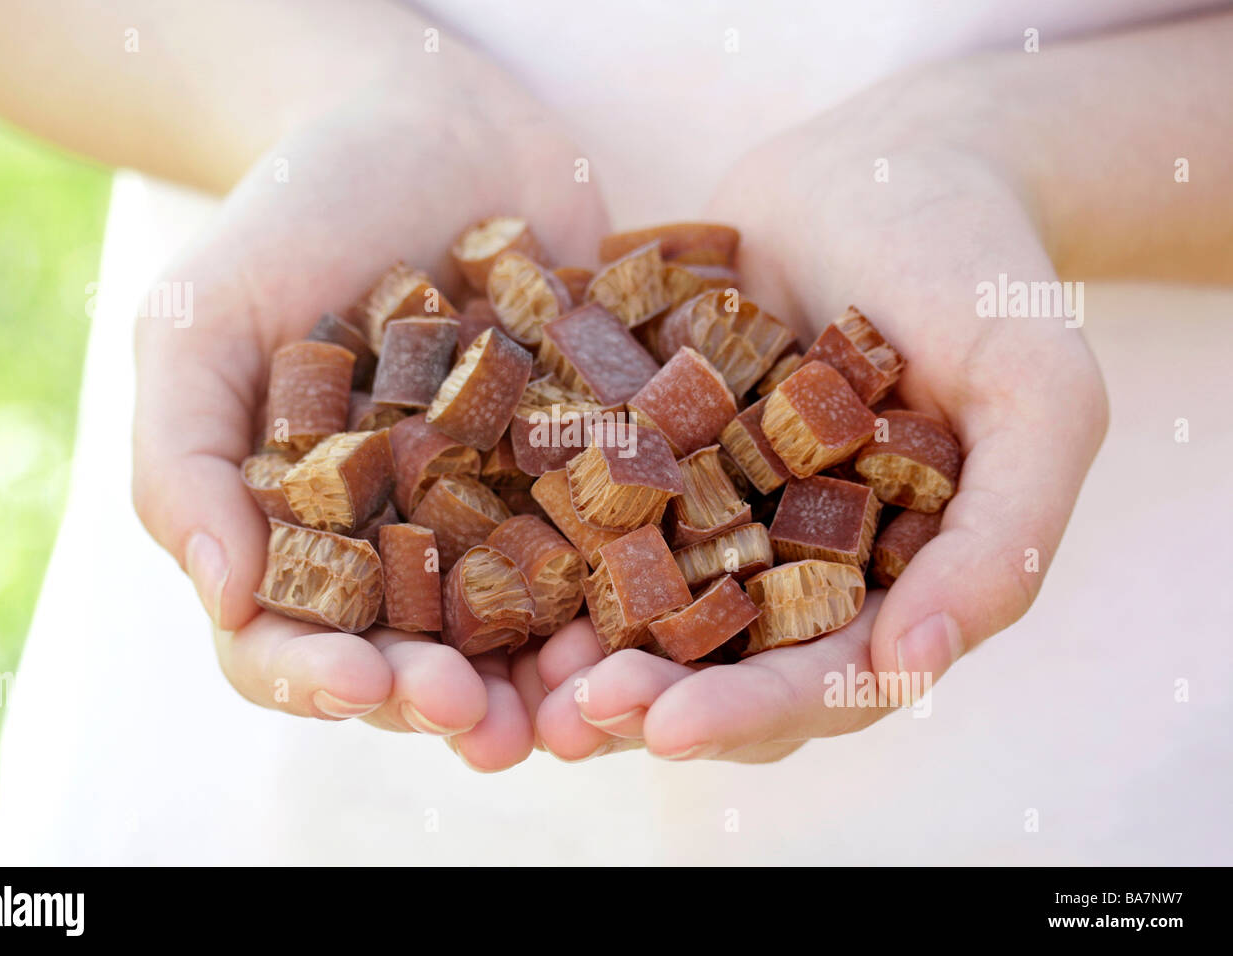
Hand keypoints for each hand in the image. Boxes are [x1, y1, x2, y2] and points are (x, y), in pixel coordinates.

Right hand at [132, 84, 607, 771]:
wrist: (428, 122)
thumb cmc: (294, 217)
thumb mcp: (201, 322)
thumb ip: (182, 460)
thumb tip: (224, 600)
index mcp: (297, 536)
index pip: (289, 646)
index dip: (320, 683)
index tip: (367, 685)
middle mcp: (402, 547)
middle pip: (418, 662)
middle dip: (452, 703)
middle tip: (493, 726)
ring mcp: (502, 515)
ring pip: (526, 632)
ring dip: (556, 681)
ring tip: (594, 698)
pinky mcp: (589, 470)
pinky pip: (618, 545)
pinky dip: (639, 587)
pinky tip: (667, 604)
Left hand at [535, 75, 1108, 762]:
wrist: (878, 162)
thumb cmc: (974, 266)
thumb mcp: (1036, 389)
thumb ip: (1007, 531)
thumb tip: (916, 667)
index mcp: (891, 581)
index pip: (826, 680)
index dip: (753, 714)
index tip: (671, 729)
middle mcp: (797, 565)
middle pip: (722, 666)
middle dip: (648, 702)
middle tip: (570, 717)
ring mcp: (715, 510)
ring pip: (646, 611)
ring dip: (583, 654)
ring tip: (517, 679)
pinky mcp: (650, 454)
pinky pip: (594, 515)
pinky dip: (546, 552)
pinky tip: (483, 565)